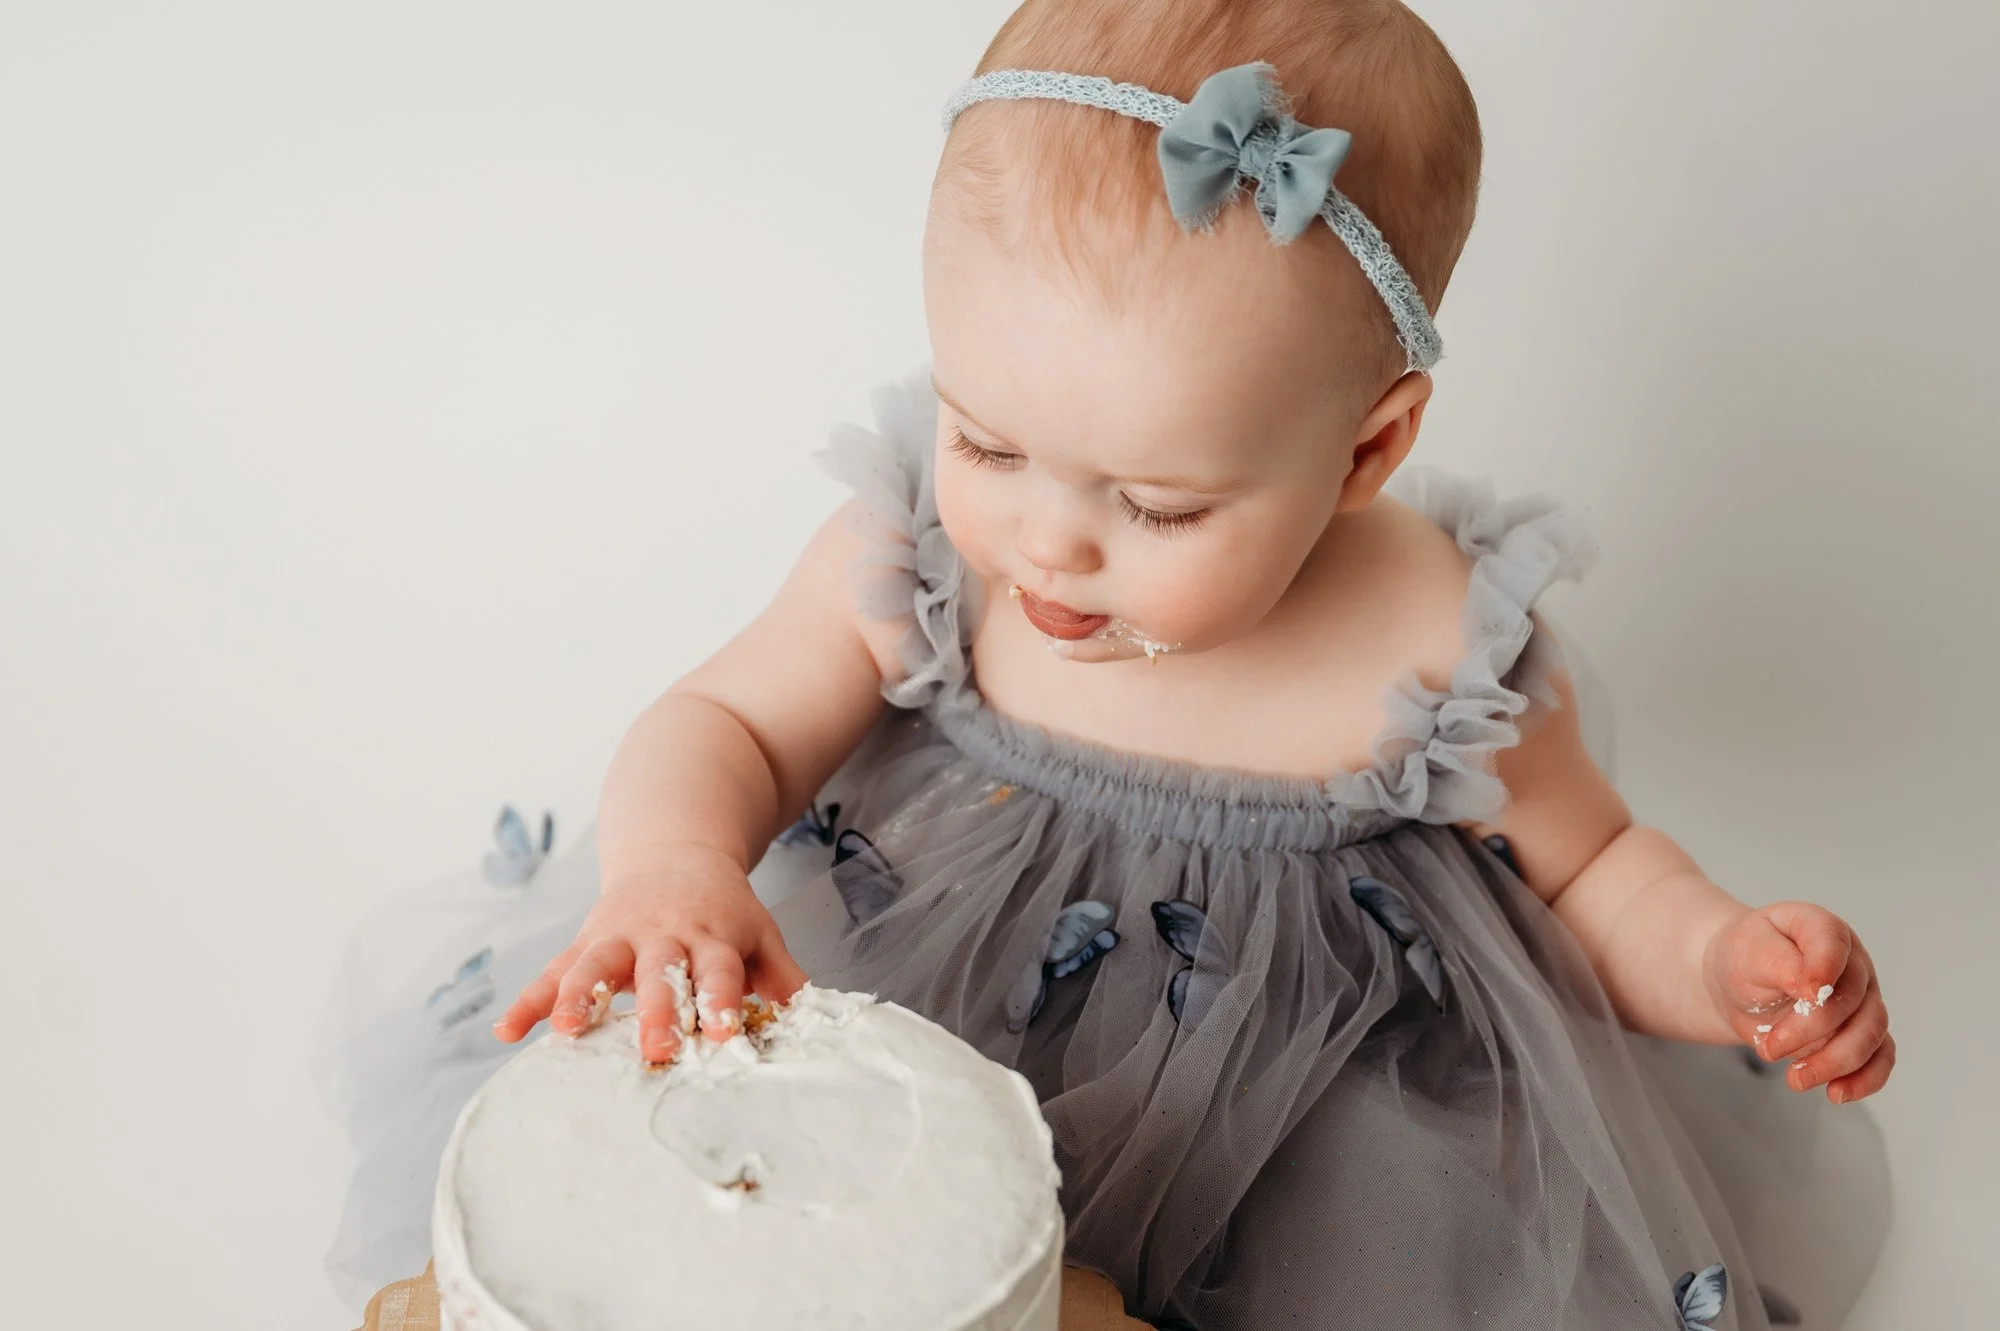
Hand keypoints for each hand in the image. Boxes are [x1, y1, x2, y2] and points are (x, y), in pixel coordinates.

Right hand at [491, 843, 808, 1063]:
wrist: (675, 852)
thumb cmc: (723, 911)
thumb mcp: (760, 933)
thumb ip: (782, 979)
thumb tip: (809, 1021)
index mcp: (712, 936)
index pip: (718, 972)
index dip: (721, 1001)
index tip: (724, 1033)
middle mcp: (663, 935)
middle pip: (658, 974)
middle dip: (655, 1011)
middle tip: (654, 1050)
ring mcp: (619, 936)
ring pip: (595, 964)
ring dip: (578, 995)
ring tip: (565, 1030)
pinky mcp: (585, 941)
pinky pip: (552, 970)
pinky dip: (528, 1000)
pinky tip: (507, 1032)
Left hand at [1702, 900, 1893, 1102]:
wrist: (1738, 983)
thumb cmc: (1744, 958)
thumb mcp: (1747, 949)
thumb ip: (1778, 961)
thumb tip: (1811, 985)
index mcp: (1823, 931)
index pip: (1834, 943)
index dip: (1824, 969)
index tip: (1803, 994)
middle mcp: (1852, 965)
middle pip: (1851, 1001)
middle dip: (1809, 1030)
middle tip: (1768, 1048)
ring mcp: (1862, 1000)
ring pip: (1870, 1035)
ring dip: (1834, 1062)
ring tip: (1795, 1079)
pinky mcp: (1860, 1033)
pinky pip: (1879, 1059)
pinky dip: (1864, 1080)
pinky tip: (1836, 1093)